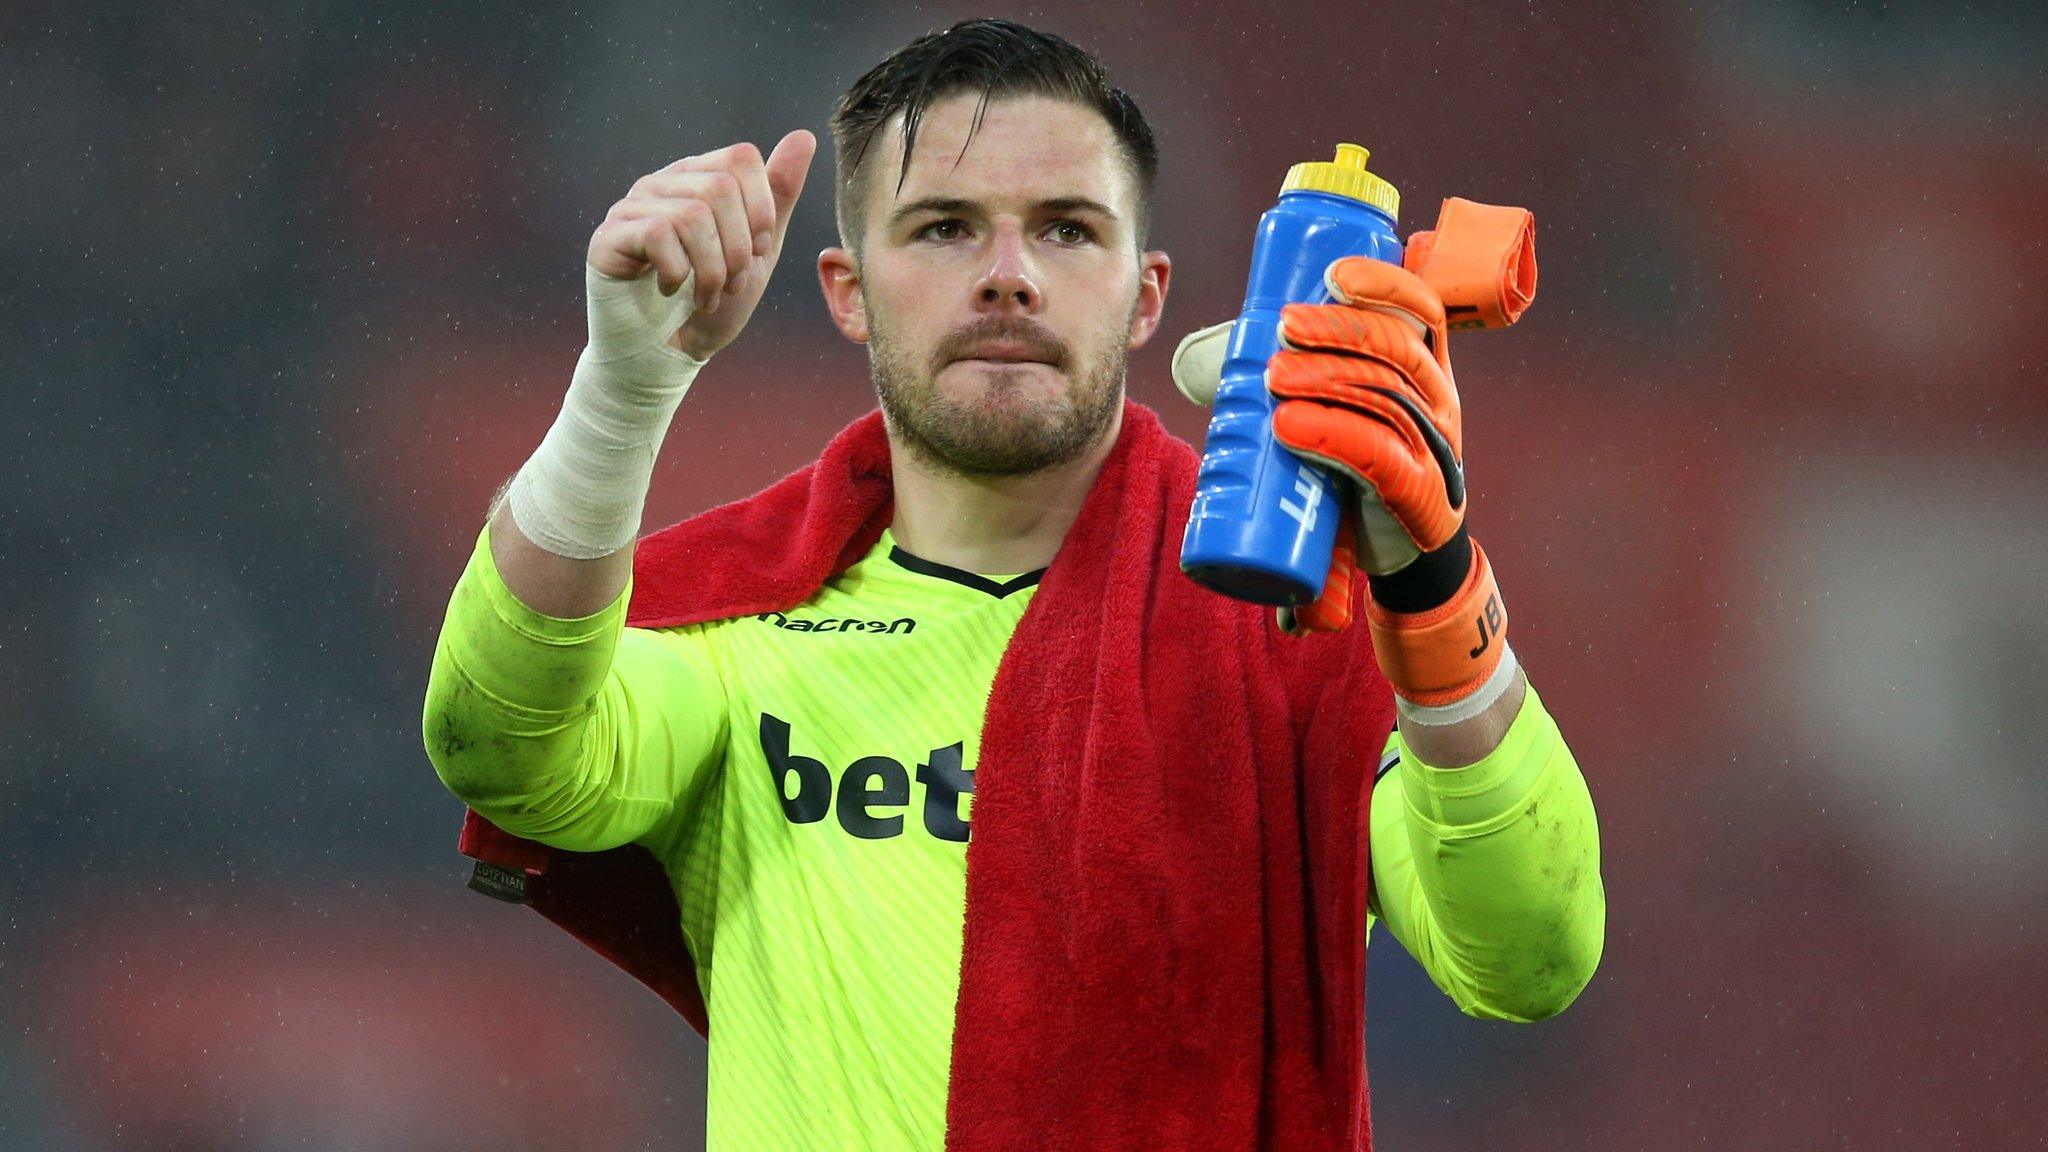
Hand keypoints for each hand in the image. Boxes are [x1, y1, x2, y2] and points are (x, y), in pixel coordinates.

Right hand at [585, 130, 815, 361]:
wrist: (669, 353)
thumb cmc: (714, 302)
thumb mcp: (759, 251)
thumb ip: (779, 195)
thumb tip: (805, 135)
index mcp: (699, 179)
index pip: (742, 157)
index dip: (761, 208)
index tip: (757, 252)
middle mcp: (663, 183)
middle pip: (720, 187)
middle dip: (738, 249)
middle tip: (730, 285)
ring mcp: (632, 206)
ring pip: (692, 215)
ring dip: (711, 270)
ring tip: (707, 297)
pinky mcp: (608, 237)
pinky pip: (657, 235)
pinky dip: (678, 273)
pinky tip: (671, 290)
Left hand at [1172, 255, 1463, 631]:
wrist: (1400, 552)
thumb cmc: (1361, 471)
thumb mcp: (1341, 414)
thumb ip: (1293, 381)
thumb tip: (1204, 357)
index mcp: (1425, 370)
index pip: (1423, 310)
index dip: (1386, 284)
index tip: (1334, 274)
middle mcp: (1439, 400)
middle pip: (1397, 348)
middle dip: (1339, 329)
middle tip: (1284, 328)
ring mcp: (1434, 447)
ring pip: (1385, 396)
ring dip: (1325, 378)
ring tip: (1273, 376)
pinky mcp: (1419, 494)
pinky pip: (1378, 454)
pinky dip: (1332, 434)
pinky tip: (1290, 425)